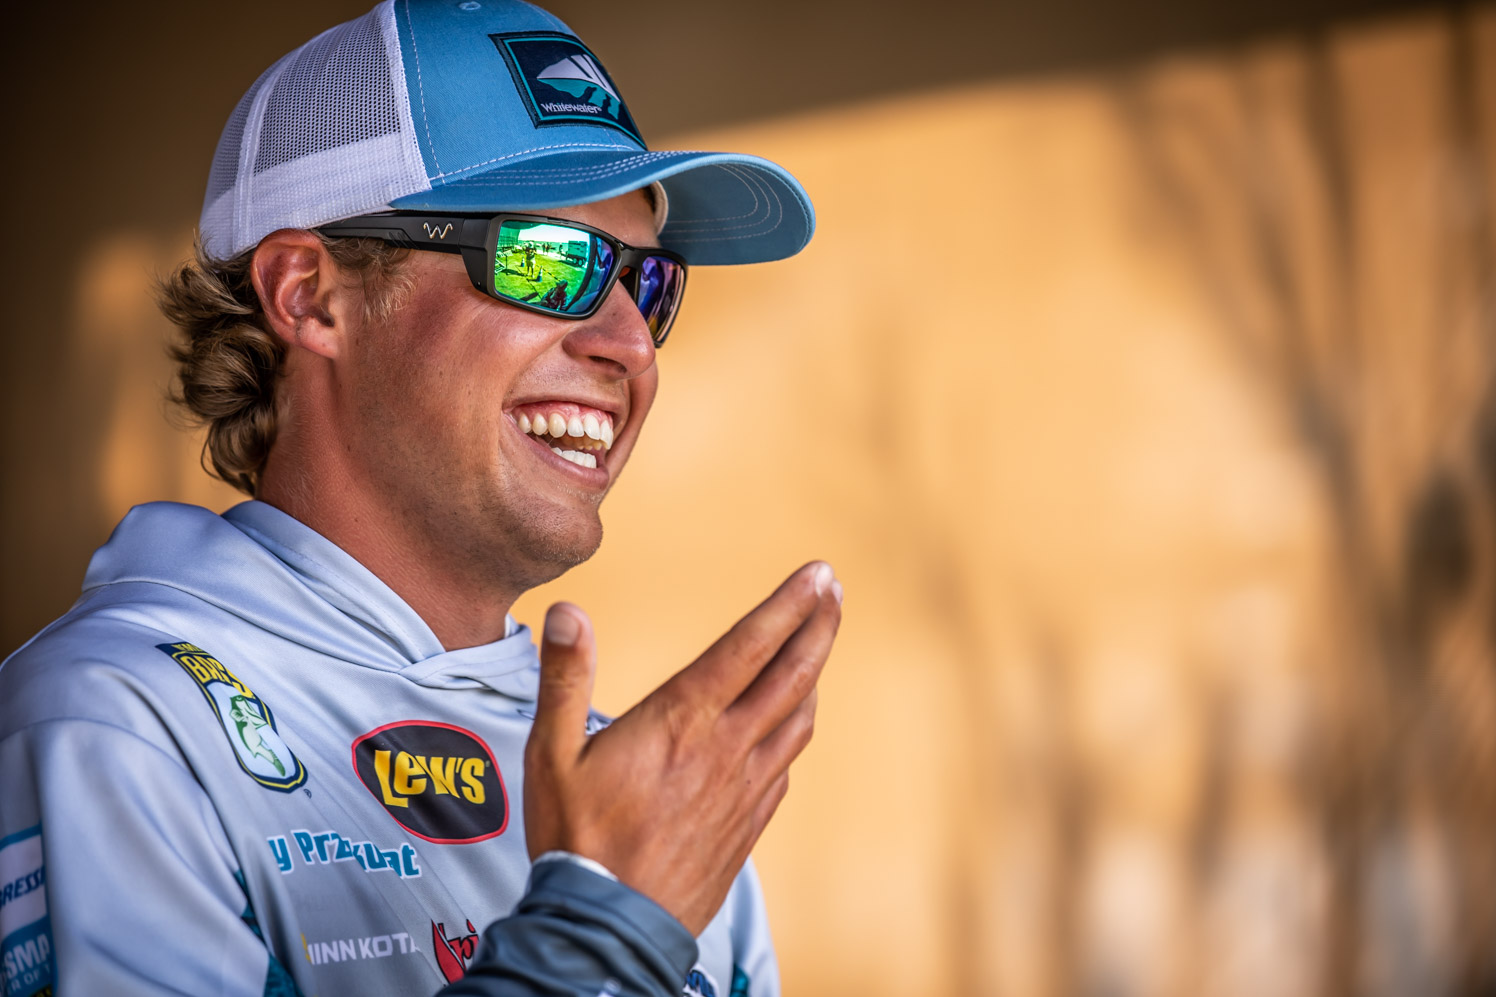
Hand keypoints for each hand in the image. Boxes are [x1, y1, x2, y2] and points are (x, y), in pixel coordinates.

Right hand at [523, 561, 842, 933]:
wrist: (610, 929)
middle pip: (793, 674)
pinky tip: (787, 725)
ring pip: (799, 719)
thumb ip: (564, 678)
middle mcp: (726, 748)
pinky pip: (785, 764)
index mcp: (683, 721)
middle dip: (819, 626)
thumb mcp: (550, 753)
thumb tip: (567, 612)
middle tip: (834, 592)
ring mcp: (744, 789)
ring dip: (814, 674)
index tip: (819, 573)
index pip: (749, 645)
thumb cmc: (577, 841)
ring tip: (816, 647)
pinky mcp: (748, 824)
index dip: (789, 604)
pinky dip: (794, 729)